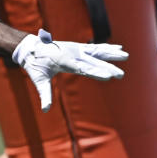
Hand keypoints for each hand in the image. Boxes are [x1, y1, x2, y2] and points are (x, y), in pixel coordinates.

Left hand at [13, 29, 127, 111]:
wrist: (30, 47)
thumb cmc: (34, 65)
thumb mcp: (38, 80)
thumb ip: (44, 94)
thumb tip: (45, 110)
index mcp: (64, 60)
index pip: (83, 68)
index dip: (96, 72)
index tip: (108, 77)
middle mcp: (72, 53)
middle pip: (93, 62)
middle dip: (107, 68)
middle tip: (120, 75)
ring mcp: (76, 48)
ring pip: (97, 51)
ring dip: (111, 54)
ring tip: (126, 55)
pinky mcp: (77, 47)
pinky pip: (95, 47)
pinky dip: (106, 48)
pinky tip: (119, 48)